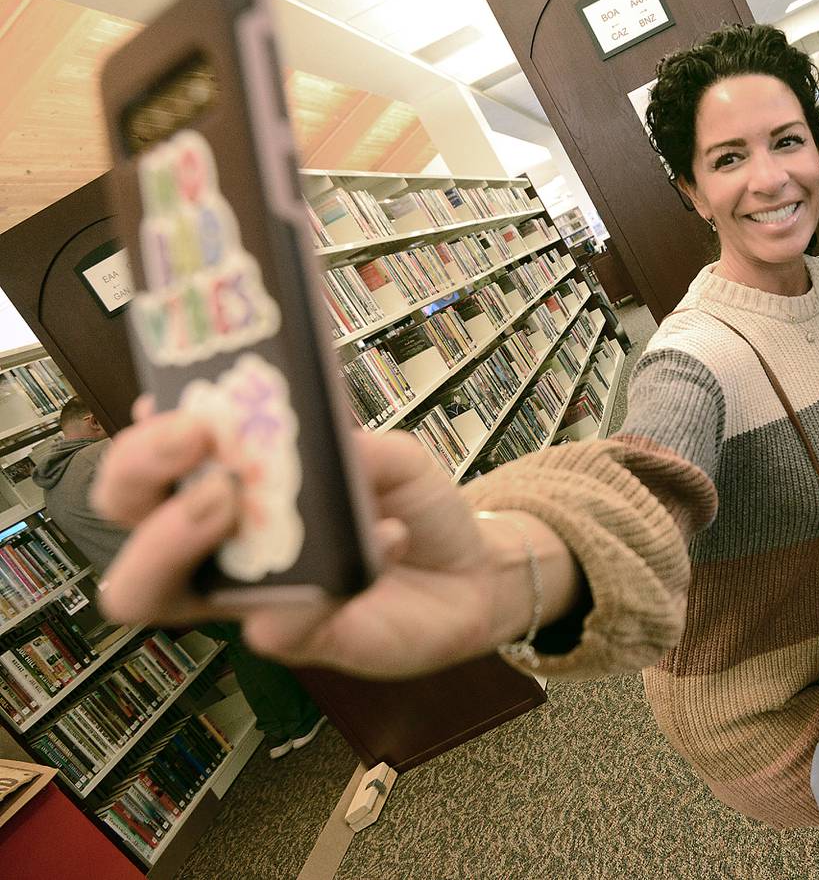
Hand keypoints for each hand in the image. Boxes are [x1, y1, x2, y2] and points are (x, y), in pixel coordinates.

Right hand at [93, 403, 515, 677]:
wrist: (472, 571)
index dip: (143, 434)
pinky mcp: (297, 638)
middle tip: (198, 442)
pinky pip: (275, 623)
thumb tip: (306, 433)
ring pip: (155, 591)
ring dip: (175, 537)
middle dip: (137, 471)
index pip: (150, 462)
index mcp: (232, 485)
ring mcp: (249, 596)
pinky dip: (327, 580)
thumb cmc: (411, 506)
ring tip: (231, 498)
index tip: (177, 402)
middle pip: (124, 520)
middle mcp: (221, 545)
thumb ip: (345, 442)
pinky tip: (387, 537)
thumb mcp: (388, 453)